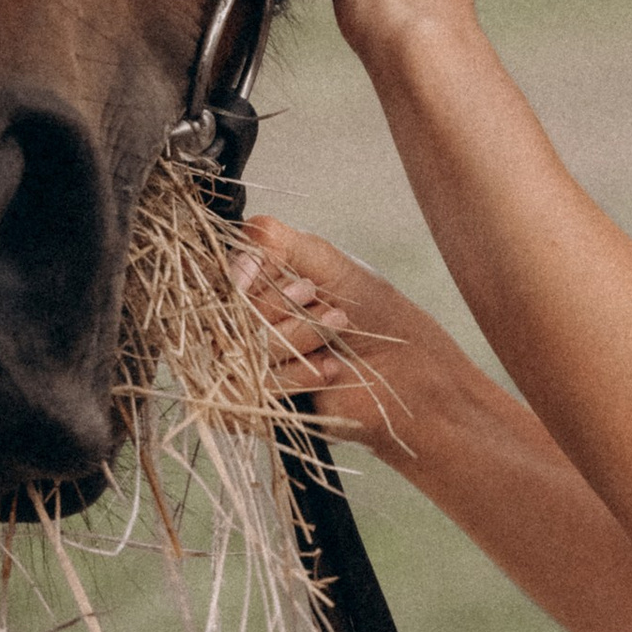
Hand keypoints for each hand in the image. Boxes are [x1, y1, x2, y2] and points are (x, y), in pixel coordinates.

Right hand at [232, 217, 435, 462]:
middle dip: (281, 304)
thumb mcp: (329, 263)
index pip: (227, 274)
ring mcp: (254, 362)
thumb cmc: (371, 310)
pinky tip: (329, 367)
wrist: (403, 370)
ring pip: (248, 347)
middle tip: (321, 300)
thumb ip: (281, 241)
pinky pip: (260, 384)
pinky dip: (298, 373)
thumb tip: (243, 232)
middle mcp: (250, 321)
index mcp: (260, 285)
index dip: (246, 275)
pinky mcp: (265, 398)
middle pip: (234, 311)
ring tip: (336, 326)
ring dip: (297, 334)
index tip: (272, 276)